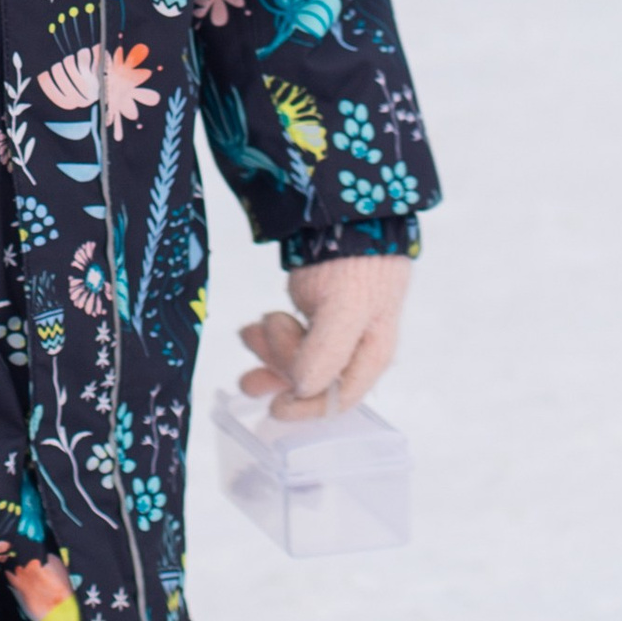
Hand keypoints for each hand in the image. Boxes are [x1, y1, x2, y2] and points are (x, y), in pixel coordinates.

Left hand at [237, 254, 410, 423]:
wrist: (347, 212)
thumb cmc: (354, 263)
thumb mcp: (345, 310)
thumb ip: (326, 356)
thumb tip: (304, 390)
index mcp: (372, 354)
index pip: (339, 400)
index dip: (306, 409)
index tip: (275, 406)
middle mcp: (356, 347)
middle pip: (313, 380)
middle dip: (279, 370)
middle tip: (254, 352)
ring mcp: (336, 328)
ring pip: (297, 359)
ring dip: (269, 352)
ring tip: (249, 333)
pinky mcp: (318, 310)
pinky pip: (291, 336)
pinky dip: (269, 335)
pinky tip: (253, 327)